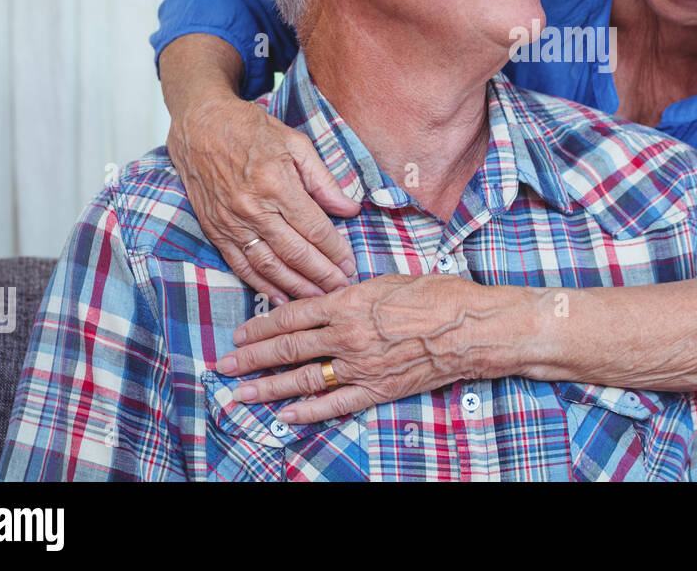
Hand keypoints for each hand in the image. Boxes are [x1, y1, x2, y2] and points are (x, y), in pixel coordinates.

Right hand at [167, 93, 361, 303]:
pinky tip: (280, 297)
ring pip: (269, 265)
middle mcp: (253, 208)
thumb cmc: (250, 128)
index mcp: (277, 184)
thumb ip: (324, 180)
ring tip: (318, 300)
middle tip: (342, 289)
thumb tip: (350, 209)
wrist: (199, 124)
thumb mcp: (296, 143)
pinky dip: (261, 285)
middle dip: (322, 275)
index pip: (314, 228)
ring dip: (296, 287)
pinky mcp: (215, 230)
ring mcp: (231, 222)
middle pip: (295, 253)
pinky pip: (240, 265)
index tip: (351, 264)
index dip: (335, 251)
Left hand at [217, 273, 511, 422]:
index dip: (262, 326)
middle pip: (288, 348)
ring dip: (268, 387)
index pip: (292, 315)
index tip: (241, 333)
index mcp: (348, 302)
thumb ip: (354, 292)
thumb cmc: (438, 296)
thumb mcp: (390, 280)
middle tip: (224, 365)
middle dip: (252, 358)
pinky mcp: (376, 390)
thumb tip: (329, 299)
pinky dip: (308, 411)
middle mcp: (346, 335)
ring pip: (303, 379)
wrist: (471, 329)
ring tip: (241, 393)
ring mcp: (359, 367)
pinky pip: (334, 404)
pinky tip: (285, 416)